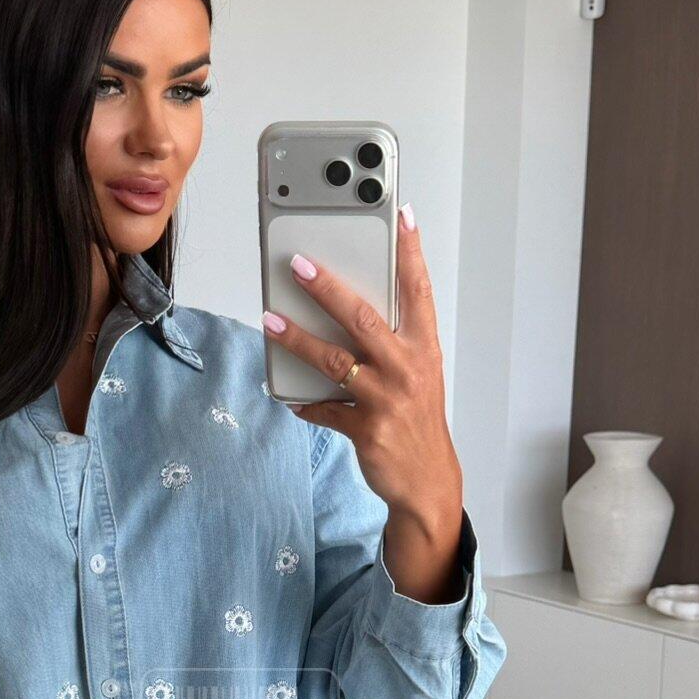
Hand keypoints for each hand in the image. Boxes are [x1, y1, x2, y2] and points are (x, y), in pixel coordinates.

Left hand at [262, 205, 466, 603]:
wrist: (427, 483)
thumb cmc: (418, 422)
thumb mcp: (418, 376)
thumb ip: (392, 342)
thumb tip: (348, 310)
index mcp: (424, 349)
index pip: (418, 291)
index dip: (410, 252)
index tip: (402, 216)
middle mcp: (408, 369)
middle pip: (363, 318)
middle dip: (329, 288)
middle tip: (300, 263)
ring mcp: (387, 400)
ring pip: (335, 360)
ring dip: (298, 339)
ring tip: (270, 321)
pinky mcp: (366, 429)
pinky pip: (324, 409)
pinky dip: (304, 402)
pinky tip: (286, 394)